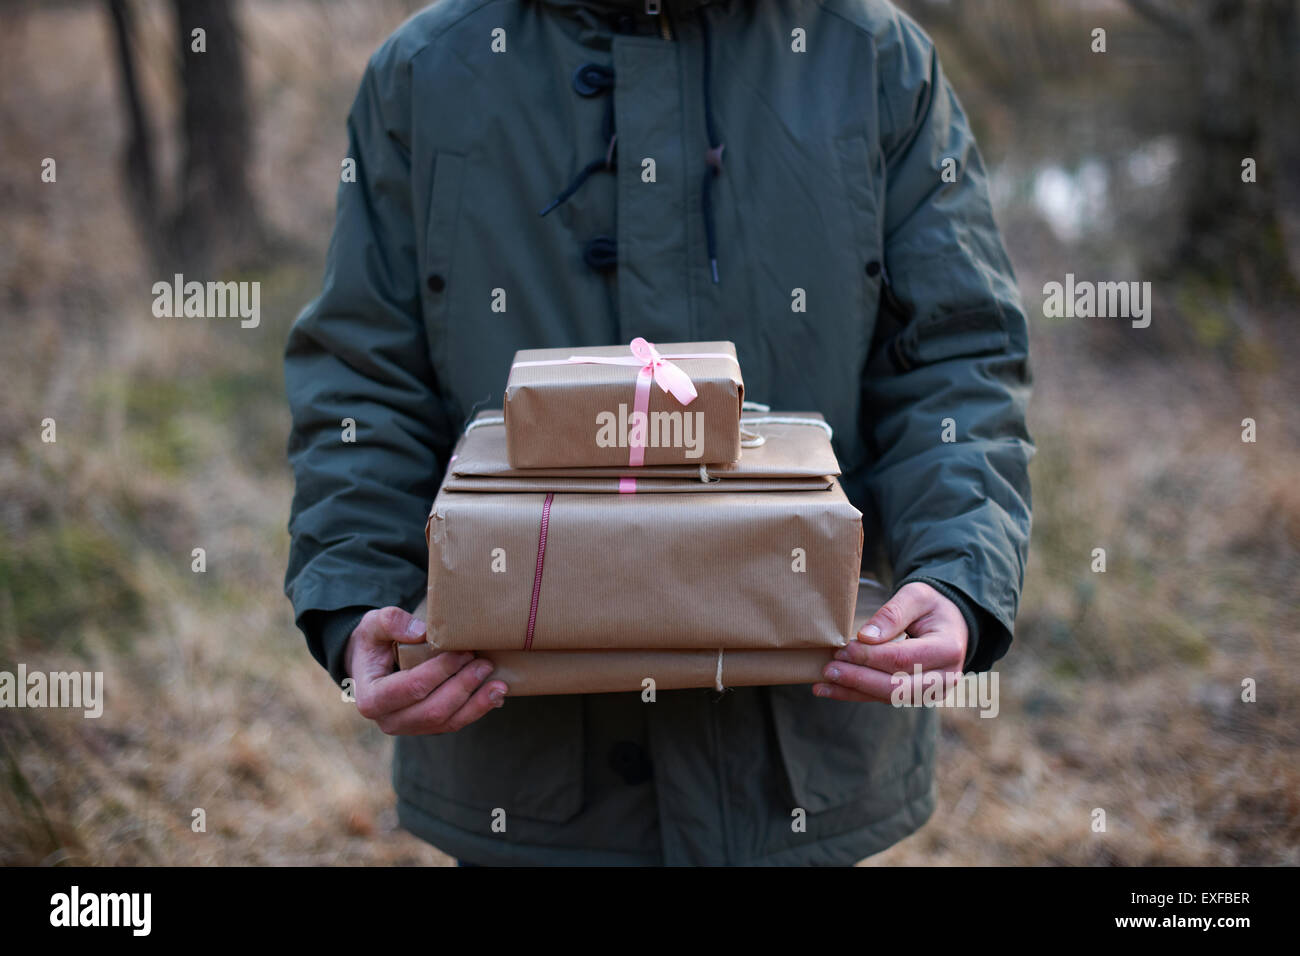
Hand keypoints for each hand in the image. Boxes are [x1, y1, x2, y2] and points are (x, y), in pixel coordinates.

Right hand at [345, 606, 506, 734]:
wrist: (372, 664)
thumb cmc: (374, 643)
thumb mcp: (373, 625)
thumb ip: (390, 622)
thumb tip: (420, 633)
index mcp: (372, 698)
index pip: (412, 688)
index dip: (441, 671)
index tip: (463, 652)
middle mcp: (389, 720)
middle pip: (432, 710)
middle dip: (463, 687)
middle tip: (485, 664)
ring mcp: (409, 727)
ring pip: (446, 722)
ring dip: (476, 704)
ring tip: (499, 685)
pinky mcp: (426, 727)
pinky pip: (454, 723)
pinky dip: (476, 710)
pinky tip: (494, 696)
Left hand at [813, 581, 967, 702]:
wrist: (950, 623)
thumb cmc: (931, 606)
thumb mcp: (916, 596)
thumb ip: (893, 613)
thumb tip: (865, 637)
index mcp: (948, 649)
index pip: (903, 658)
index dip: (870, 656)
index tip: (843, 649)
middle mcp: (944, 677)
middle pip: (897, 687)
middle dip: (859, 679)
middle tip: (829, 669)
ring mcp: (931, 690)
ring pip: (889, 697)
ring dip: (853, 691)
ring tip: (822, 683)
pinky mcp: (916, 695)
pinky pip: (884, 697)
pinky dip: (856, 694)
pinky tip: (830, 690)